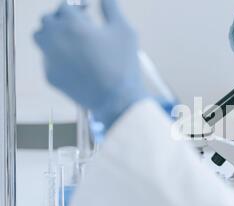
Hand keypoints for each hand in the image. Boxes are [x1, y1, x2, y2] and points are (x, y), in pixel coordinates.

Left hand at [34, 0, 149, 130]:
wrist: (116, 99)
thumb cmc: (122, 65)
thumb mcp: (124, 31)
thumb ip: (112, 8)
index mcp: (71, 24)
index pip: (65, 5)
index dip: (78, 7)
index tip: (88, 12)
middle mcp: (55, 39)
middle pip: (48, 20)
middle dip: (63, 20)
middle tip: (81, 27)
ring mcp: (50, 59)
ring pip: (41, 38)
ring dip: (53, 35)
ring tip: (73, 43)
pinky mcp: (51, 76)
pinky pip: (48, 60)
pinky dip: (59, 57)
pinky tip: (78, 64)